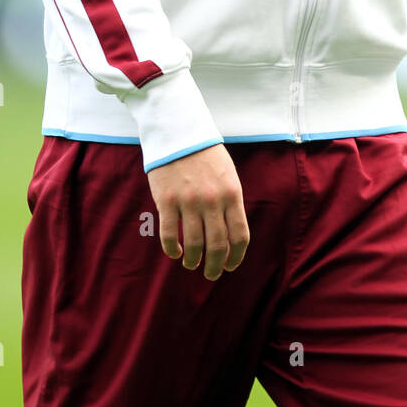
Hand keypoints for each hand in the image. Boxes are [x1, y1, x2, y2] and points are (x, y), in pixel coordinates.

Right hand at [147, 143, 249, 279]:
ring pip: (194, 244)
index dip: (235, 257)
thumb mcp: (227, 175)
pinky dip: (172, 249)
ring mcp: (189, 202)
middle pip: (217, 245)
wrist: (178, 132)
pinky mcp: (166, 201)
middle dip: (215, 266)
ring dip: (194, 260)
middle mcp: (212, 201)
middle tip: (211, 274)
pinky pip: (170, 235)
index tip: (230, 266)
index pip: (239, 236)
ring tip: (192, 264)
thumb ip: (230, 202)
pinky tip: (175, 252)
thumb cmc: (205, 155)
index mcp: (232, 194)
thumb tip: (229, 234)